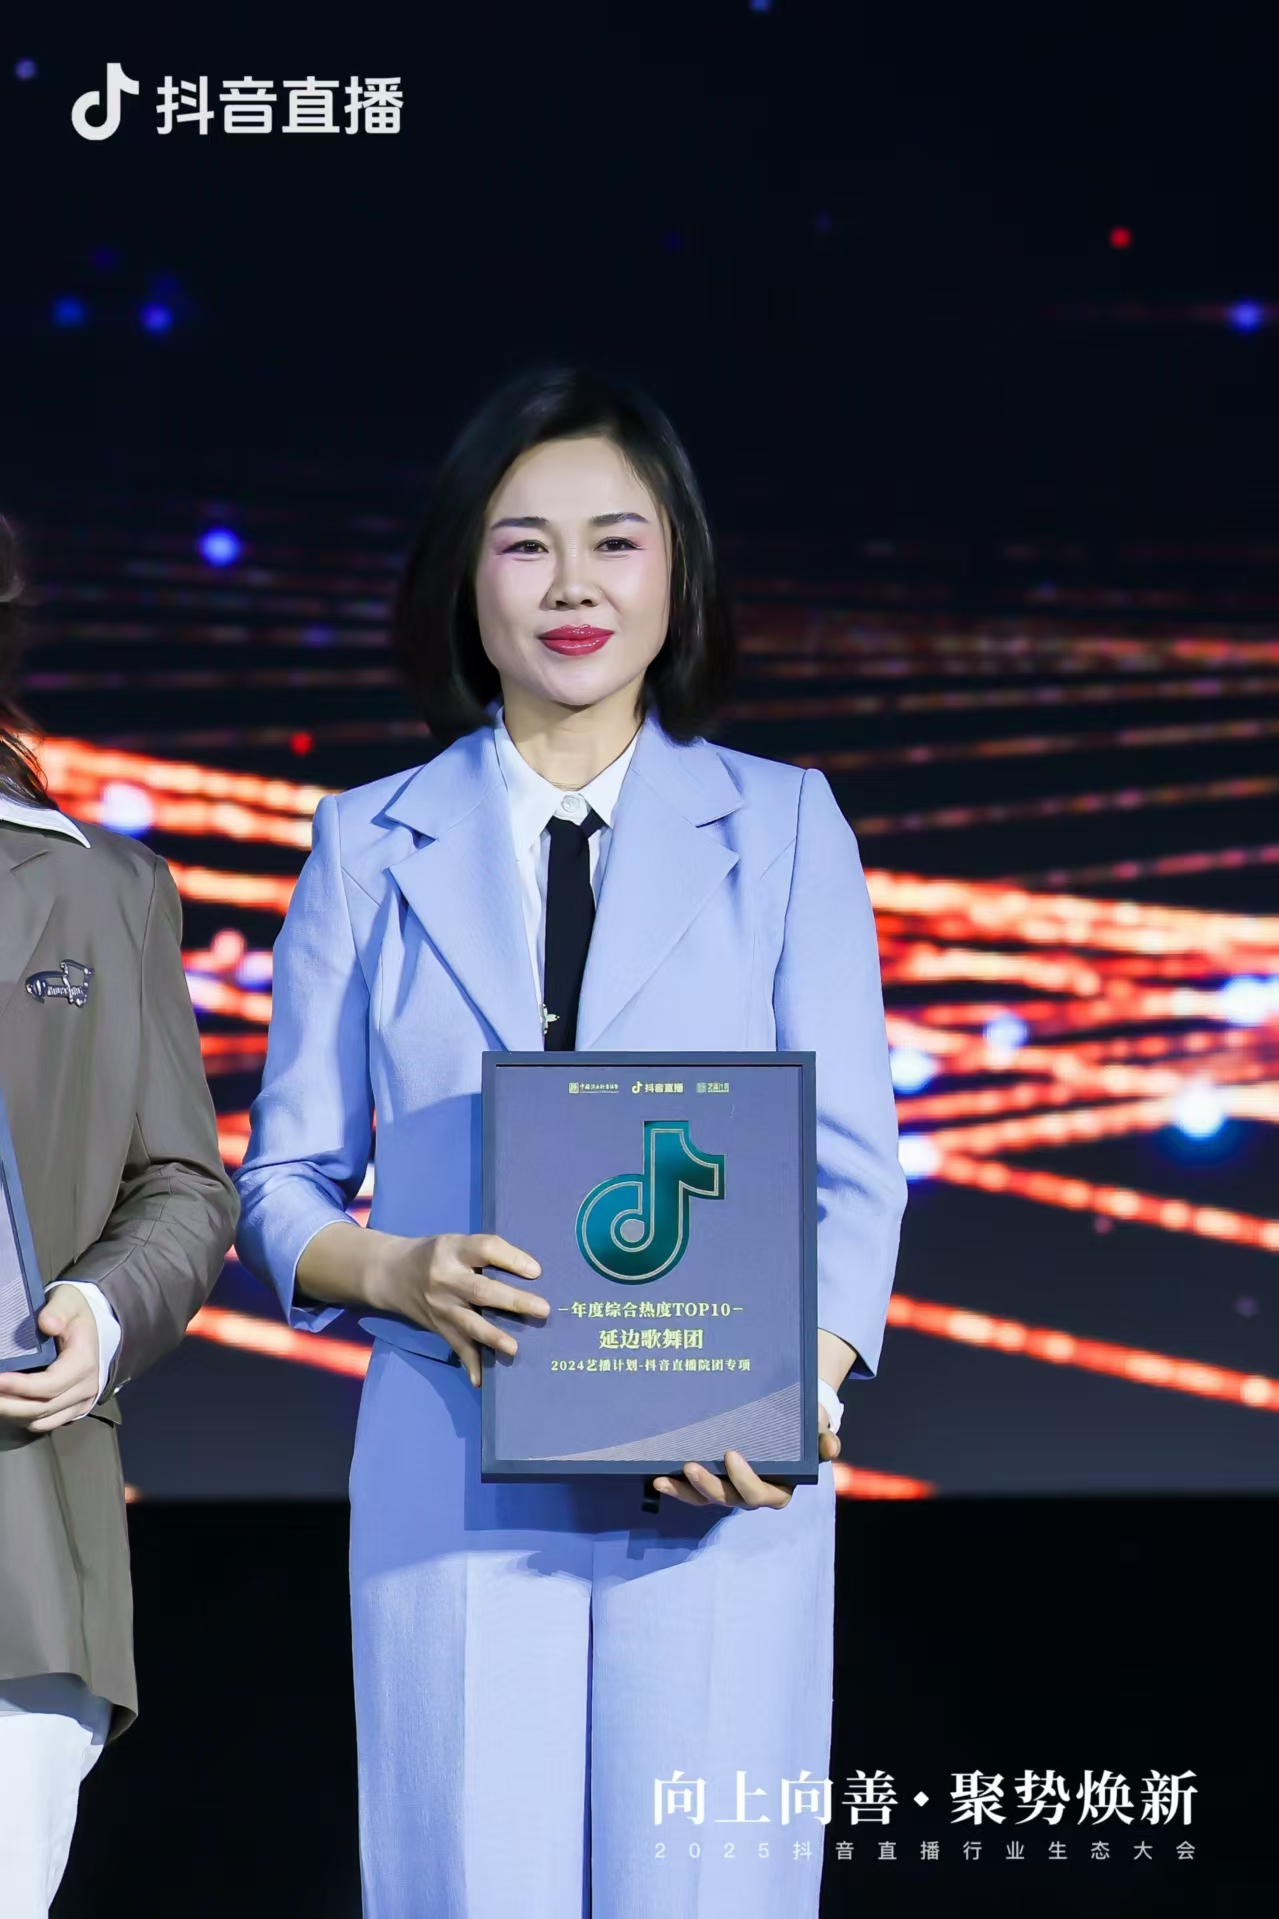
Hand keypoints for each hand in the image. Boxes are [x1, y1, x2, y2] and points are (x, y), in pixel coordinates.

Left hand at [0, 1290, 101, 1431]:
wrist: (91, 1328)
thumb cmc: (75, 1313)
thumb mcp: (68, 1301)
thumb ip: (59, 1310)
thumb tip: (47, 1323)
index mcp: (84, 1363)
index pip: (50, 1384)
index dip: (21, 1387)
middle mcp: (86, 1388)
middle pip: (42, 1408)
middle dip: (9, 1405)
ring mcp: (81, 1402)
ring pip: (41, 1421)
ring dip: (13, 1414)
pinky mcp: (73, 1411)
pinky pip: (45, 1424)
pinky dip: (23, 1418)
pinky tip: (7, 1404)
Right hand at [365, 1232, 548, 1387]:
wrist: (391, 1273)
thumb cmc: (436, 1255)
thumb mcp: (456, 1243)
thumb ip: (486, 1254)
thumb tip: (532, 1274)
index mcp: (454, 1250)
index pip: (486, 1249)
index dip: (512, 1259)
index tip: (536, 1271)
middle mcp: (445, 1278)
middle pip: (481, 1290)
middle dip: (513, 1301)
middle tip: (542, 1309)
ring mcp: (441, 1306)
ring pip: (469, 1322)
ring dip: (493, 1336)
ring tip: (514, 1348)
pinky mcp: (438, 1327)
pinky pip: (456, 1346)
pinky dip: (470, 1364)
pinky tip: (481, 1380)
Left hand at [650, 1399, 841, 1509]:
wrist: (789, 1419)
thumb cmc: (805, 1426)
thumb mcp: (818, 1429)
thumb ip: (823, 1437)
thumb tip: (830, 1446)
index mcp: (778, 1488)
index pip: (761, 1495)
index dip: (745, 1480)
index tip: (731, 1455)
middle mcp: (752, 1493)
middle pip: (729, 1499)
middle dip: (709, 1486)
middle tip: (691, 1465)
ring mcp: (730, 1489)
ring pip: (707, 1498)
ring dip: (686, 1491)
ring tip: (664, 1478)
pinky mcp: (713, 1480)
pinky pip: (693, 1490)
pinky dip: (677, 1487)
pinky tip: (658, 1478)